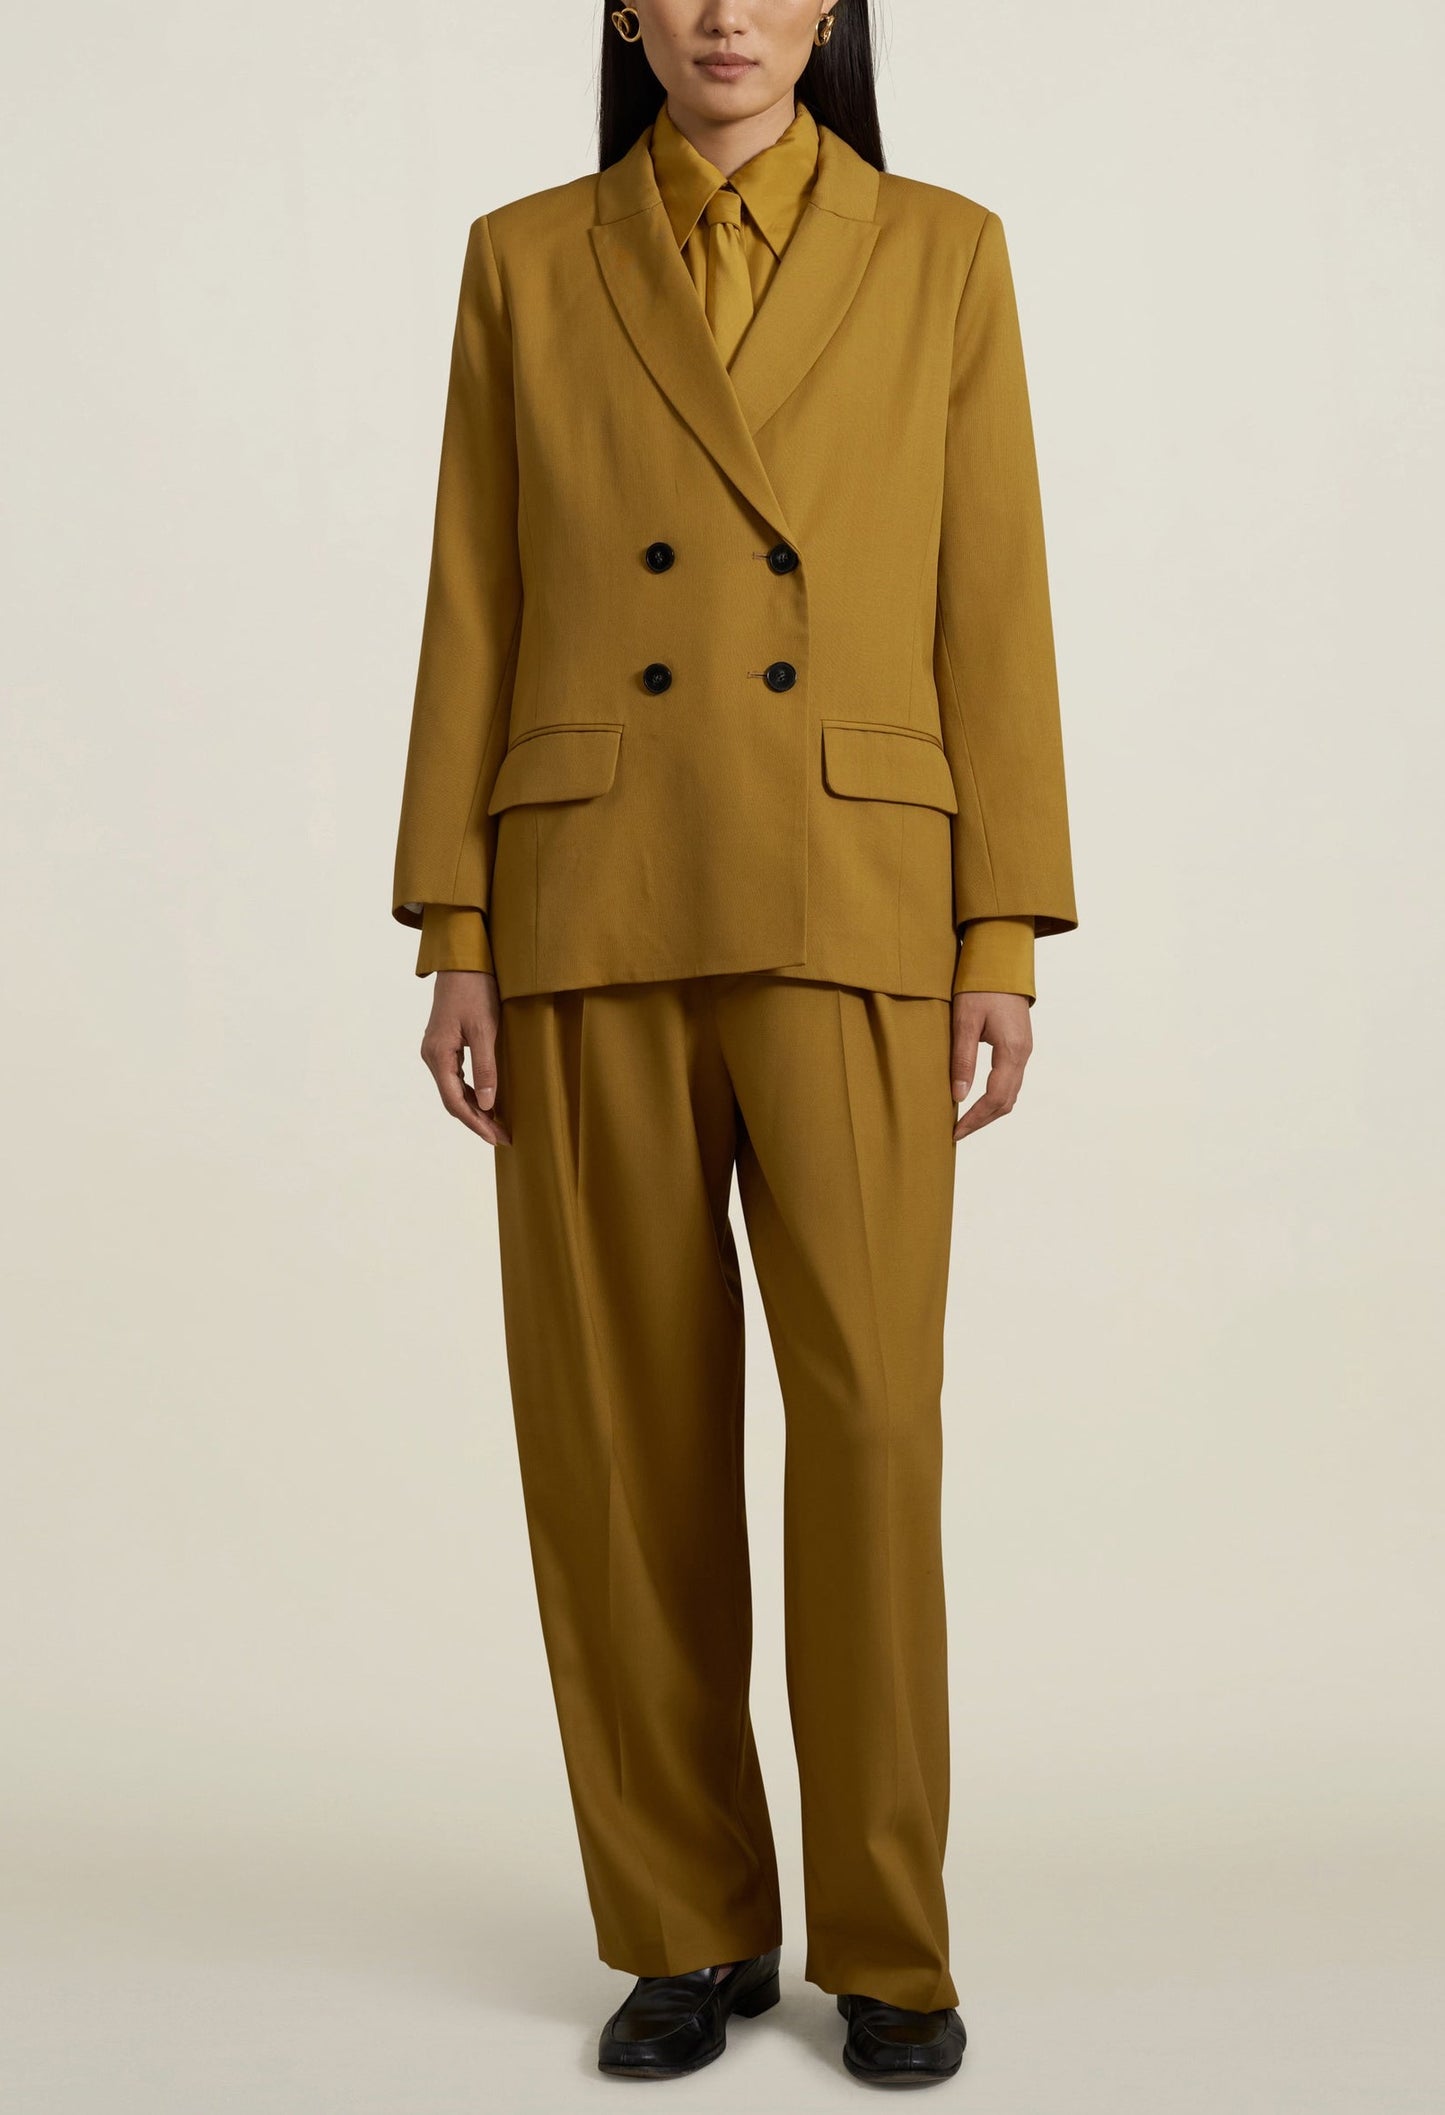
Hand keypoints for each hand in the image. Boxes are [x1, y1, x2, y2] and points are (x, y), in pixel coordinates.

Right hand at [420, 970, 510, 1145]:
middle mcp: (431, 1056)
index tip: (496, 1138)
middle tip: (503, 1137)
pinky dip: (471, 1093)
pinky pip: (455, 1077)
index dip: (476, 1123)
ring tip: (497, 1125)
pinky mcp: (443, 1044)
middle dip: (477, 1121)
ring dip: (475, 1108)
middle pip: (452, 1099)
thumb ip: (486, 1068)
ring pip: (453, 1090)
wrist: (462, 961)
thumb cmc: (475, 990)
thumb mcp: (484, 1030)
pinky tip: (487, 1100)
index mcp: (438, 1055)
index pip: (454, 1101)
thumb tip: (488, 1104)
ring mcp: (435, 1050)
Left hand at [951, 990, 1032, 1142]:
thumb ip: (963, 1059)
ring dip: (989, 1111)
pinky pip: (1011, 1081)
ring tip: (965, 1121)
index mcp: (1011, 1051)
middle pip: (1006, 1101)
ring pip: (1010, 1093)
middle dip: (982, 1120)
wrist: (1002, 961)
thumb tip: (959, 1096)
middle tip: (957, 1133)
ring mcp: (1024, 1050)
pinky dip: (995, 1096)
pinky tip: (977, 1099)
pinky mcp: (1020, 1045)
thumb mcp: (965, 1021)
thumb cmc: (981, 987)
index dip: (975, 1119)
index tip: (955, 1132)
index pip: (995, 1098)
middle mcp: (1023, 1055)